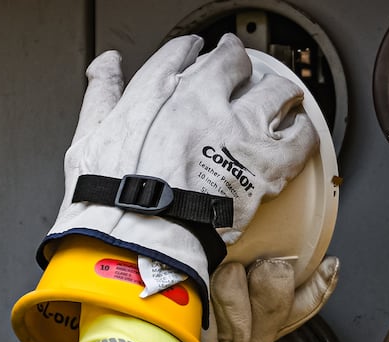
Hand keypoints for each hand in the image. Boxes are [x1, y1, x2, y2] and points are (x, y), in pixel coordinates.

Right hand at [44, 33, 317, 293]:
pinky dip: (302, 135)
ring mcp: (238, 131)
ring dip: (278, 94)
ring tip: (280, 99)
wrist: (139, 243)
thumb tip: (104, 66)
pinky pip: (299, 138)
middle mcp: (202, 102)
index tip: (198, 57)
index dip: (193, 52)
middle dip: (237, 62)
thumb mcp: (87, 138)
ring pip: (275, 92)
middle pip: (233, 61)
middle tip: (240, 71)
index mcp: (157, 93)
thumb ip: (100, 96)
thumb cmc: (109, 202)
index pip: (183, 52)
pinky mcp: (264, 165)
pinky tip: (297, 137)